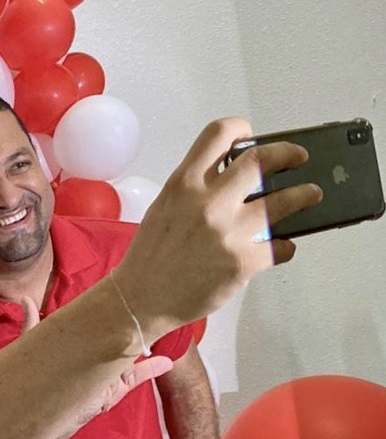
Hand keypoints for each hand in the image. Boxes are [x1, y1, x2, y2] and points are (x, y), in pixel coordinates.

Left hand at [19, 297, 172, 414]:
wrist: (45, 416)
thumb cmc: (40, 380)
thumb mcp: (36, 348)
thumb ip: (32, 325)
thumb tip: (25, 298)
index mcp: (85, 342)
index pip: (102, 322)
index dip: (114, 310)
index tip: (127, 294)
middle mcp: (100, 354)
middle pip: (121, 335)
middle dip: (135, 322)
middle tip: (151, 306)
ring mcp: (110, 371)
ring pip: (132, 353)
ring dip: (145, 342)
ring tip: (160, 326)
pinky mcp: (116, 389)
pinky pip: (137, 377)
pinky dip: (152, 370)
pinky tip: (166, 362)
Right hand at [113, 118, 322, 341]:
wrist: (141, 298)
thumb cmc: (149, 257)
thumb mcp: (164, 208)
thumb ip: (196, 189)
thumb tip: (234, 178)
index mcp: (183, 185)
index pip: (218, 135)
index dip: (240, 128)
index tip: (251, 134)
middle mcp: (207, 203)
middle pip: (261, 161)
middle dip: (287, 155)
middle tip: (297, 158)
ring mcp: (228, 232)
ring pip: (283, 202)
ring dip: (303, 196)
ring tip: (309, 196)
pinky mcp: (243, 262)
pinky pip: (280, 246)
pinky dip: (285, 246)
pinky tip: (280, 247)